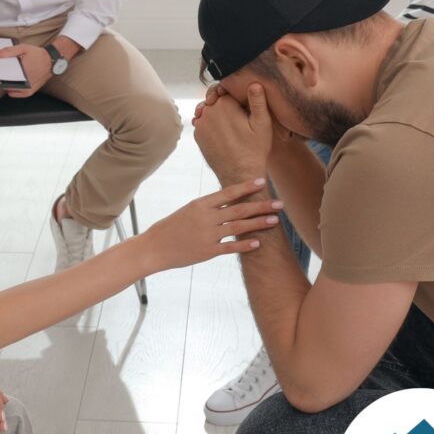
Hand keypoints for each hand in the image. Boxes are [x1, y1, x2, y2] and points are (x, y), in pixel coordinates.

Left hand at [0, 43, 51, 96]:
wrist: (52, 61)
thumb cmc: (38, 54)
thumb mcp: (23, 48)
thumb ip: (9, 51)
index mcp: (23, 70)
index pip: (4, 75)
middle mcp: (26, 81)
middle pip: (7, 83)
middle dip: (1, 79)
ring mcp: (28, 88)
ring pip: (11, 90)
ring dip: (6, 85)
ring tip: (4, 79)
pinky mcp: (30, 91)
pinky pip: (18, 94)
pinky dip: (13, 90)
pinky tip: (11, 84)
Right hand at [143, 178, 282, 267]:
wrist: (154, 248)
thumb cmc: (170, 227)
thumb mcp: (188, 210)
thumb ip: (208, 207)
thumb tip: (228, 202)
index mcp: (200, 204)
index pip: (228, 193)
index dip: (246, 187)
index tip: (262, 182)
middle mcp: (206, 218)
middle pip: (239, 209)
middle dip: (261, 206)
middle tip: (279, 204)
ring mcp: (208, 235)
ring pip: (239, 227)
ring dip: (259, 223)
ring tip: (275, 220)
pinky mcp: (208, 251)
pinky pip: (230, 247)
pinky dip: (245, 245)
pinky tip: (258, 243)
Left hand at [193, 83, 296, 145]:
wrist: (240, 174)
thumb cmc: (255, 149)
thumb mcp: (263, 124)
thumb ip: (258, 101)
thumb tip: (254, 83)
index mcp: (225, 104)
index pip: (225, 89)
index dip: (233, 94)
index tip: (240, 104)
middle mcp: (209, 111)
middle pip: (215, 99)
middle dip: (223, 103)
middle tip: (237, 116)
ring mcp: (201, 123)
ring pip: (207, 111)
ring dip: (216, 114)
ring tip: (230, 126)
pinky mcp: (197, 135)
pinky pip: (203, 123)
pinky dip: (210, 125)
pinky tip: (222, 134)